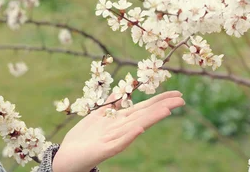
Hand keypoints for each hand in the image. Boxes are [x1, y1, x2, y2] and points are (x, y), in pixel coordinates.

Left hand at [51, 91, 184, 171]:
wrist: (67, 157)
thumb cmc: (84, 138)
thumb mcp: (97, 116)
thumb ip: (110, 105)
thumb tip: (121, 92)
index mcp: (120, 120)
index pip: (144, 107)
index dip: (159, 100)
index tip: (177, 93)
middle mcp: (121, 129)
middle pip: (144, 115)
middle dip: (162, 107)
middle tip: (182, 100)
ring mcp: (114, 139)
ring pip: (136, 127)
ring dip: (151, 119)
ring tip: (166, 110)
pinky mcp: (104, 150)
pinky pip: (119, 143)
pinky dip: (129, 136)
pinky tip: (139, 129)